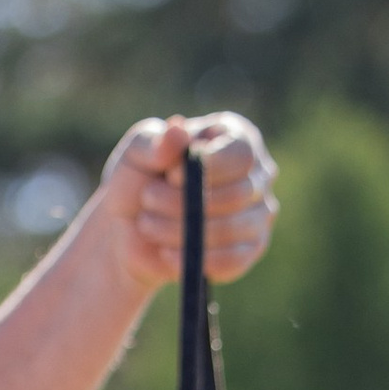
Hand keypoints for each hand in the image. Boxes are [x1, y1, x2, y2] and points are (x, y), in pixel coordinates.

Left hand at [98, 113, 278, 293]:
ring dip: (182, 230)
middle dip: (184, 202)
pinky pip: (233, 260)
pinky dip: (195, 259)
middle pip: (238, 194)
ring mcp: (259, 213)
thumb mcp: (136, 152)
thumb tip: (178, 130)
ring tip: (149, 224)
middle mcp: (257, 173)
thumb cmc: (138, 180)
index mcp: (237, 137)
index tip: (170, 176)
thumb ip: (153, 140)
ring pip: (233, 228)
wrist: (130, 229)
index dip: (206, 168)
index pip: (242, 154)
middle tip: (149, 200)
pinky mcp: (250, 249)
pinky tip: (167, 253)